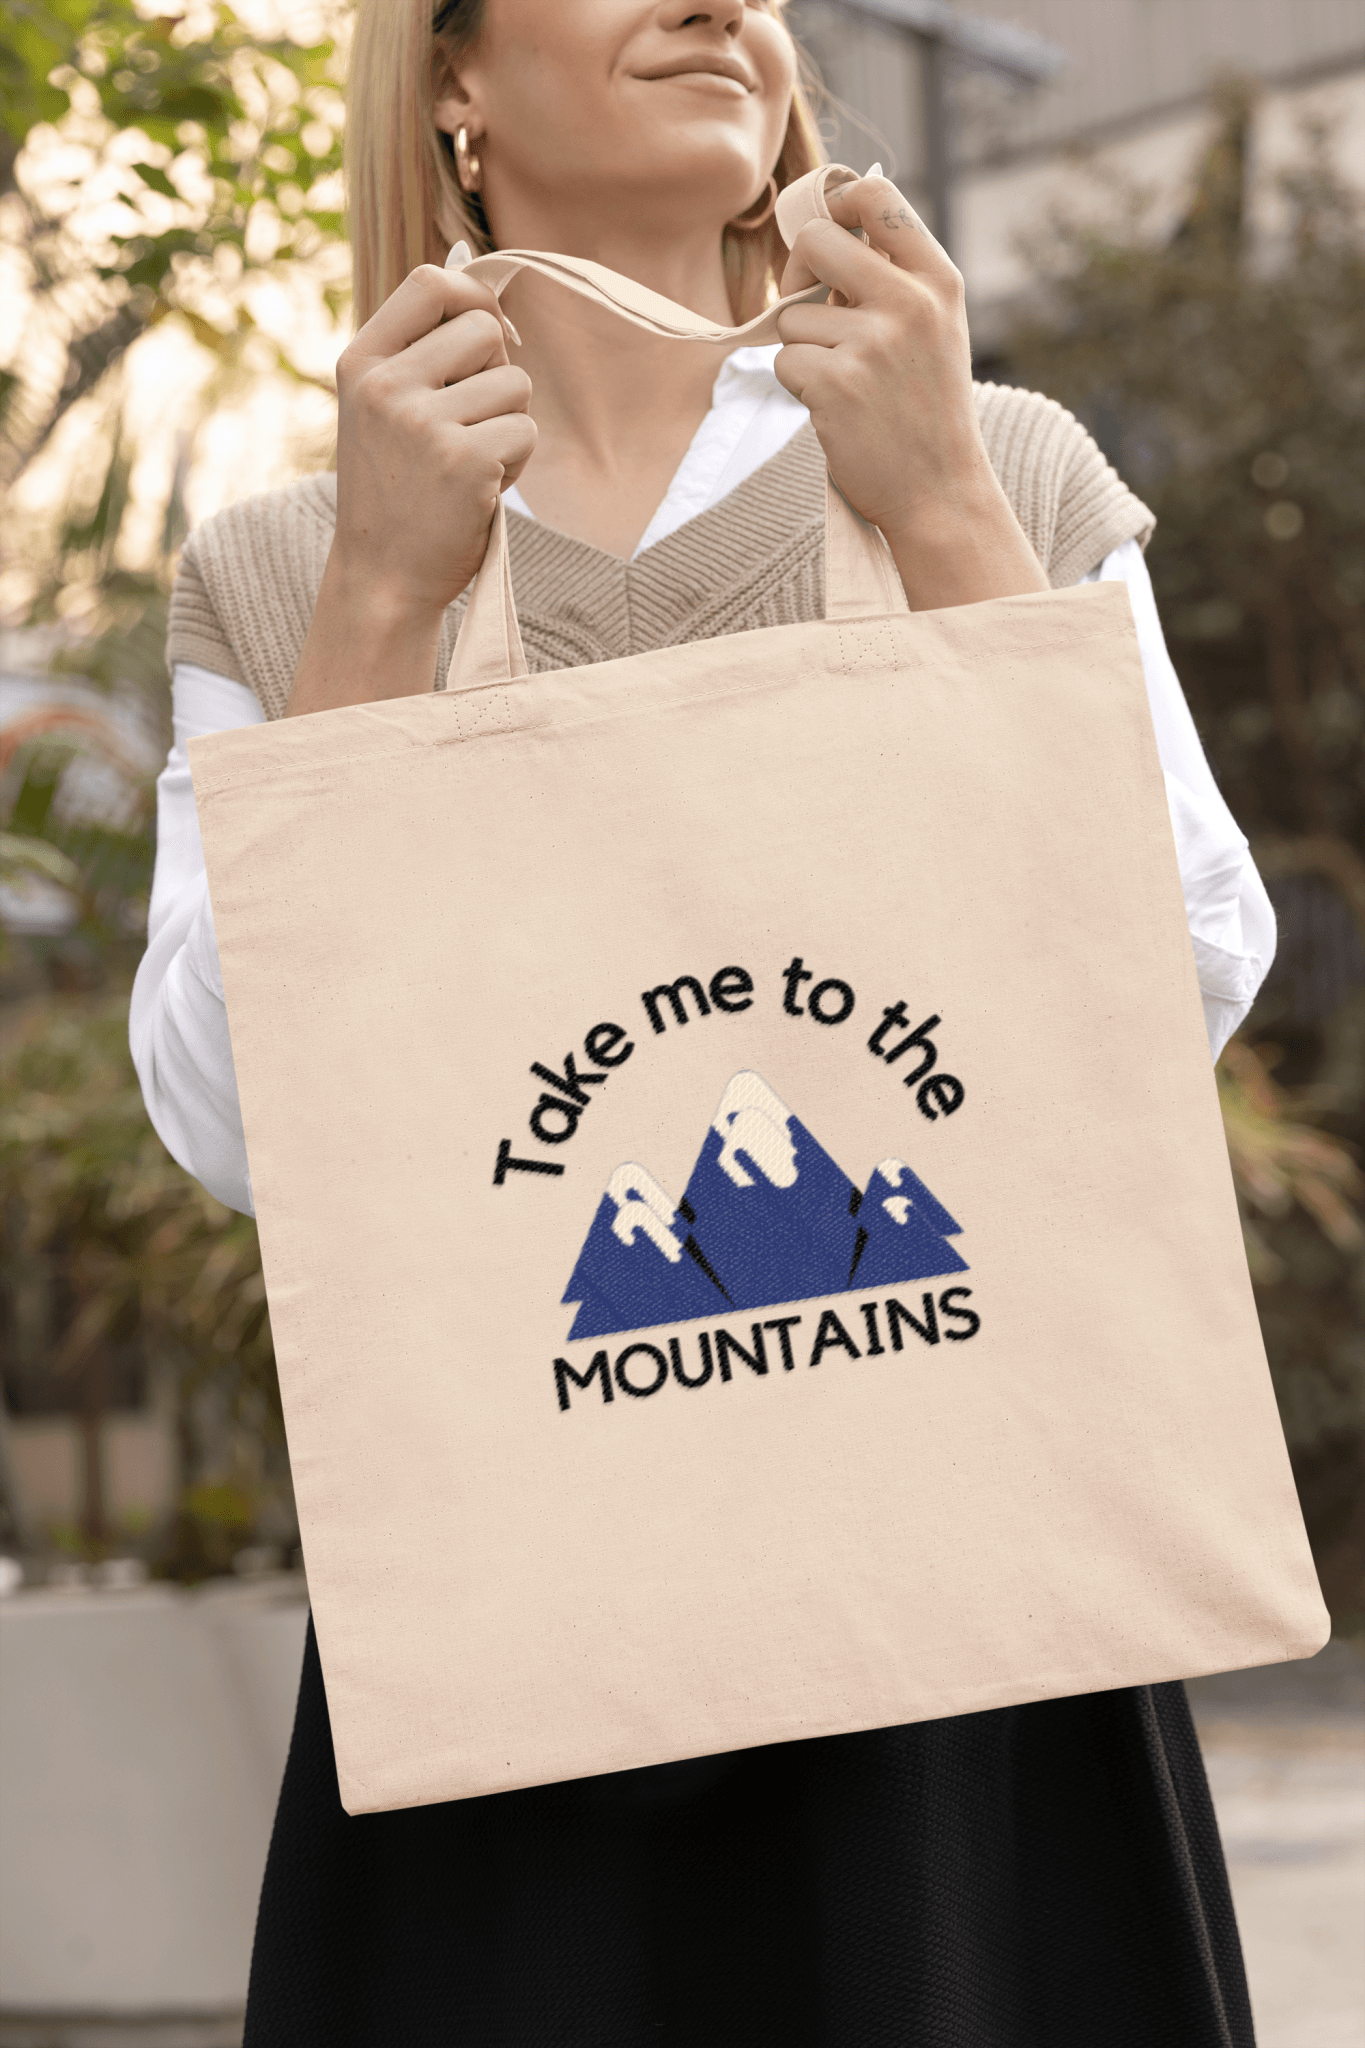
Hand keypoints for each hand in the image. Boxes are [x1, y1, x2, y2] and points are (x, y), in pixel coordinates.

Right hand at [286, 265, 536, 713]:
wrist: (381, 578)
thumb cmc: (393, 491)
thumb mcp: (381, 408)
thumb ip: (419, 346)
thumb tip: (473, 266)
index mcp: (361, 363)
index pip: (430, 282)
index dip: (472, 297)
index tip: (484, 336)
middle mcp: (386, 386)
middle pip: (484, 329)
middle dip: (497, 372)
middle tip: (472, 420)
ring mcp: (424, 423)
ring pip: (515, 383)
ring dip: (509, 423)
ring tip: (471, 462)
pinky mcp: (466, 460)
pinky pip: (526, 431)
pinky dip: (517, 462)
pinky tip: (482, 488)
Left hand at [774, 176, 1047, 609]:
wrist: (940, 491)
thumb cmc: (927, 409)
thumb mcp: (935, 329)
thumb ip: (893, 279)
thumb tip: (822, 230)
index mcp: (938, 280)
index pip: (876, 196)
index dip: (835, 203)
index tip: (825, 229)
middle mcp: (909, 303)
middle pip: (816, 242)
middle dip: (799, 273)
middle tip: (808, 304)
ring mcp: (871, 344)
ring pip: (793, 316)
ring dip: (805, 350)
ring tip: (849, 384)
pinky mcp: (835, 384)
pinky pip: (785, 363)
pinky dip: (801, 387)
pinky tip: (838, 410)